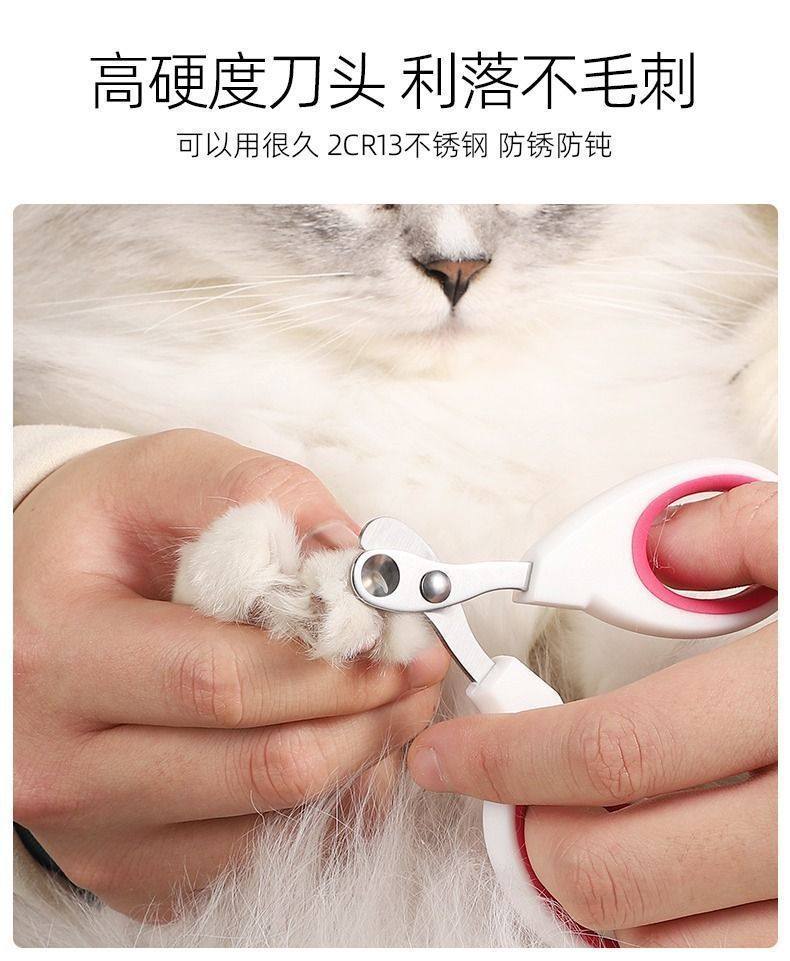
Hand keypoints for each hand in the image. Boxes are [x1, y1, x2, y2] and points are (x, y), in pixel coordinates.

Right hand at [14, 428, 448, 918]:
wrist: (26, 610)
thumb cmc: (96, 540)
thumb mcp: (158, 476)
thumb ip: (256, 494)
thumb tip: (356, 559)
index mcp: (54, 651)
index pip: (223, 679)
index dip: (335, 663)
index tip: (402, 636)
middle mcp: (58, 763)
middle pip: (262, 767)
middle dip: (369, 715)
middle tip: (418, 669)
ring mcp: (93, 835)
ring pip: (273, 828)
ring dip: (360, 764)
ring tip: (391, 701)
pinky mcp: (126, 873)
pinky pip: (258, 861)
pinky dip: (322, 810)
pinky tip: (339, 747)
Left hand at [408, 481, 776, 946]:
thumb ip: (745, 537)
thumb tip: (660, 552)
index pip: (608, 754)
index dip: (504, 754)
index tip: (447, 752)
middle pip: (616, 868)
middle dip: (530, 835)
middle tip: (505, 794)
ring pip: (664, 948)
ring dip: (588, 900)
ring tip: (573, 836)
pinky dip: (662, 941)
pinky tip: (653, 887)